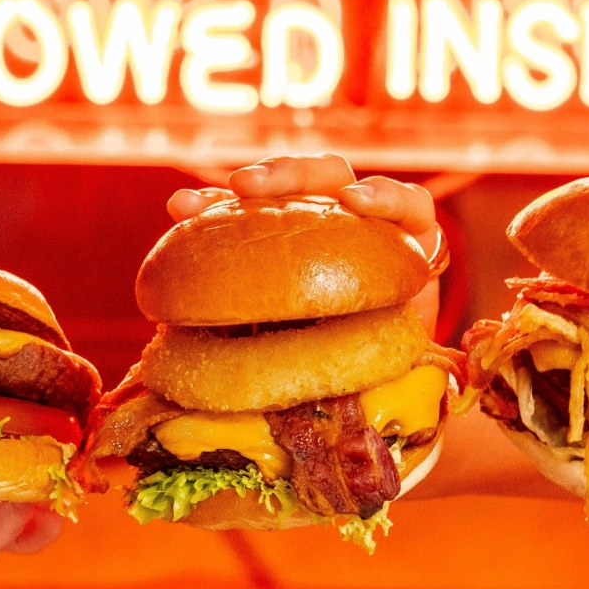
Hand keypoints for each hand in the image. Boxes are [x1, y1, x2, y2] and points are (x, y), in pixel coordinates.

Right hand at [167, 153, 554, 499]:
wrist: (352, 386)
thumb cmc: (379, 383)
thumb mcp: (387, 379)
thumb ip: (381, 375)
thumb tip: (363, 412)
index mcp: (405, 252)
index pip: (409, 207)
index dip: (387, 198)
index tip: (355, 203)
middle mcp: (360, 225)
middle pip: (335, 177)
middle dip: (292, 176)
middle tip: (251, 188)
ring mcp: (316, 224)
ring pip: (286, 186)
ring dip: (243, 186)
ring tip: (198, 204)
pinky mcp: (277, 231)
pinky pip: (246, 211)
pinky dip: (214, 209)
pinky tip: (179, 213)